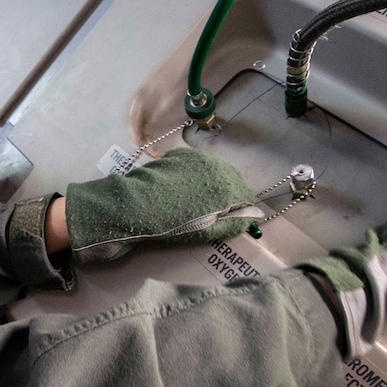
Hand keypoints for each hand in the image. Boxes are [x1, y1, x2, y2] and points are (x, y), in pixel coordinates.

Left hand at [64, 146, 261, 263]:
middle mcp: (215, 166)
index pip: (246, 195)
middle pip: (232, 179)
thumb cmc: (173, 225)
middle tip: (216, 212)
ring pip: (214, 170)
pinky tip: (182, 189)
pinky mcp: (178, 155)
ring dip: (212, 183)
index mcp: (226, 186)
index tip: (235, 219)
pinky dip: (195, 175)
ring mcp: (196, 158)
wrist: (134, 207)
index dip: (242, 208)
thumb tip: (252, 218)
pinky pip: (195, 165)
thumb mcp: (208, 231)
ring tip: (198, 201)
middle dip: (229, 194)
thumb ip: (233, 223)